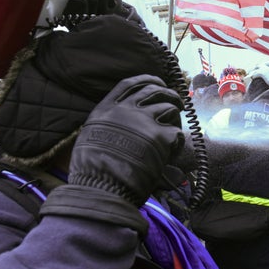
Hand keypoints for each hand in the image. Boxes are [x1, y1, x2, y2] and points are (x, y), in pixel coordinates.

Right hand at [69, 75, 184, 205]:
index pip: (130, 84)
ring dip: (176, 117)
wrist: (101, 188)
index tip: (158, 81)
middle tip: (177, 102)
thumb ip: (108, 125)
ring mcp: (144, 121)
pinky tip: (172, 151)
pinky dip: (177, 142)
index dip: (147, 80)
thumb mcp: (91, 138)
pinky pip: (176, 133)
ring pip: (169, 108)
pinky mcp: (159, 137)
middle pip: (154, 90)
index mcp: (106, 109)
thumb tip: (122, 122)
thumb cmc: (93, 171)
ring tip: (174, 128)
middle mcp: (126, 110)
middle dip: (170, 93)